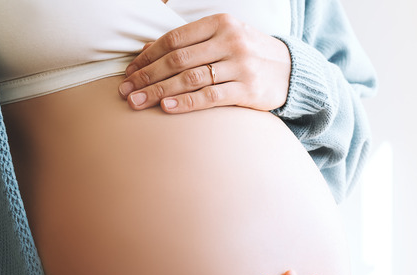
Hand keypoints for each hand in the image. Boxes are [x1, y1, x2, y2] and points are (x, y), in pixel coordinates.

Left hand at [118, 13, 290, 113]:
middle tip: (125, 91)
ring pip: (190, 79)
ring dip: (158, 92)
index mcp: (220, 23)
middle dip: (147, 76)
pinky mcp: (248, 89)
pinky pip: (210, 96)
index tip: (129, 72)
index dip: (147, 56)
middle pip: (177, 60)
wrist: (291, 71)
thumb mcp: (224, 38)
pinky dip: (186, 102)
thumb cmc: (249, 54)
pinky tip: (166, 108)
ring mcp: (240, 65)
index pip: (174, 39)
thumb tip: (147, 49)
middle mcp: (230, 41)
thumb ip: (191, 42)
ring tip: (137, 103)